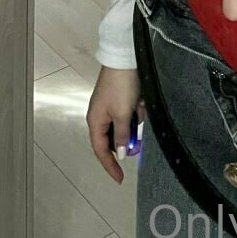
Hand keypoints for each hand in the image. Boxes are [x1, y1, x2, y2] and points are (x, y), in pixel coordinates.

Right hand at [86, 67, 144, 183]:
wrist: (124, 58)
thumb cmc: (121, 87)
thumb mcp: (122, 113)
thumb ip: (122, 135)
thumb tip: (121, 154)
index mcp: (96, 121)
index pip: (101, 150)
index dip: (110, 165)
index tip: (120, 179)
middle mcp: (100, 116)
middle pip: (113, 137)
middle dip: (128, 137)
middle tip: (139, 138)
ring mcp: (109, 106)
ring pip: (124, 124)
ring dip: (133, 121)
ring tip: (140, 109)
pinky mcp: (119, 98)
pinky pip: (128, 112)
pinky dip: (136, 111)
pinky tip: (141, 103)